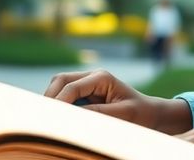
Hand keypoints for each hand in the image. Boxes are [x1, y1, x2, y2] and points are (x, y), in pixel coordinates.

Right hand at [44, 69, 192, 134]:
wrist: (150, 113)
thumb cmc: (139, 113)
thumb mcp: (122, 115)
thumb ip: (98, 113)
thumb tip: (74, 115)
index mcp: (102, 77)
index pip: (72, 86)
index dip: (59, 101)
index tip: (52, 117)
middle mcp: (92, 76)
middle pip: (61, 80)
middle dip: (50, 96)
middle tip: (43, 116)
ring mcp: (87, 83)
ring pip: (60, 85)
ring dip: (53, 99)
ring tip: (49, 117)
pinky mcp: (85, 92)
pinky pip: (66, 94)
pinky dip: (60, 103)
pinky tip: (59, 116)